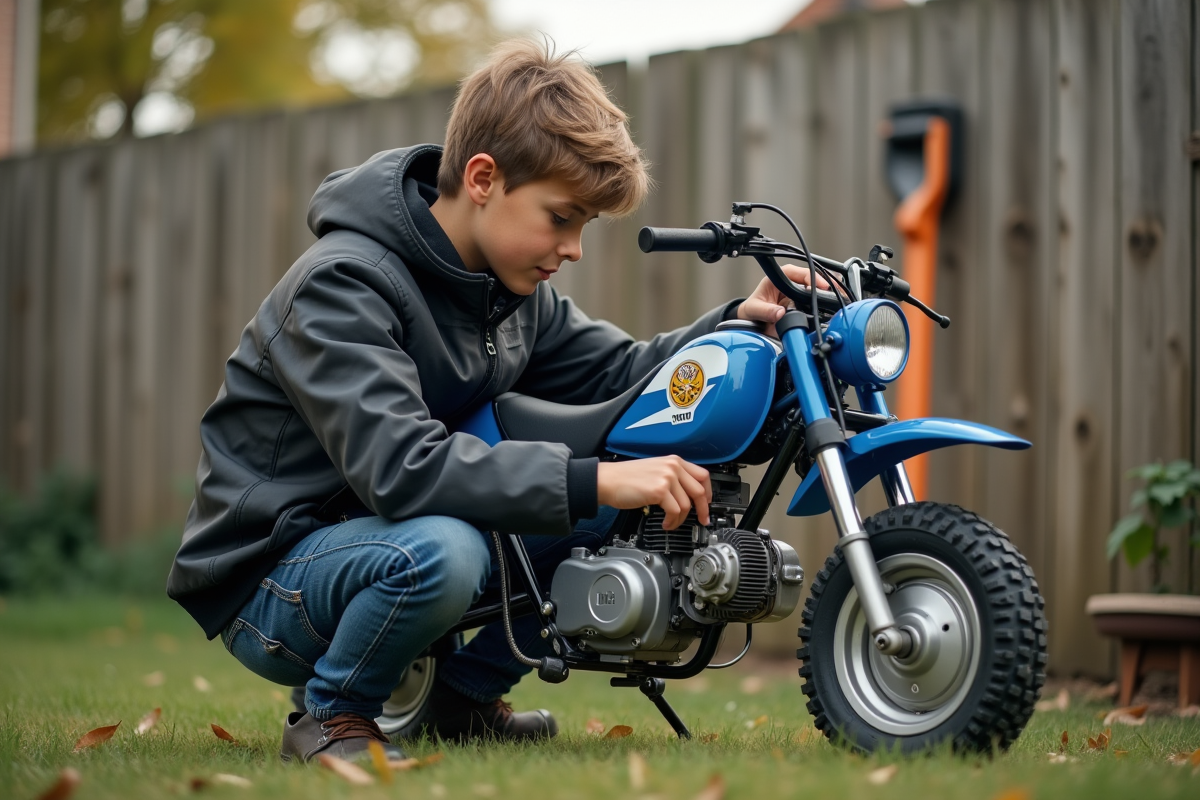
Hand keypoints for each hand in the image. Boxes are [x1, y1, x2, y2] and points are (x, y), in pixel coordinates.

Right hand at [597, 457, 711, 529]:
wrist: (607, 480)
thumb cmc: (625, 478)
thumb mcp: (654, 470)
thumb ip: (672, 477)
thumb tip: (686, 495)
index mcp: (673, 461)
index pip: (703, 475)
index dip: (709, 492)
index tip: (707, 503)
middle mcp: (673, 467)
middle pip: (700, 491)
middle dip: (703, 509)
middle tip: (702, 520)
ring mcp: (667, 478)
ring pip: (687, 504)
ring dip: (680, 519)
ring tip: (671, 523)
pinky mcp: (659, 491)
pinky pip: (675, 511)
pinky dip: (672, 521)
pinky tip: (665, 523)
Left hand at [737, 263, 831, 336]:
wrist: (752, 322)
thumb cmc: (752, 310)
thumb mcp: (755, 309)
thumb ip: (766, 311)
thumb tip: (779, 313)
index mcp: (779, 278)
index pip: (799, 272)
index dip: (812, 278)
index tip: (821, 286)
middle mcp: (790, 283)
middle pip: (812, 279)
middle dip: (825, 284)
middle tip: (836, 291)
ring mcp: (797, 294)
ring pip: (816, 290)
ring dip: (827, 294)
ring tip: (838, 298)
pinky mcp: (801, 304)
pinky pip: (815, 303)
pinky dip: (824, 304)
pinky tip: (832, 308)